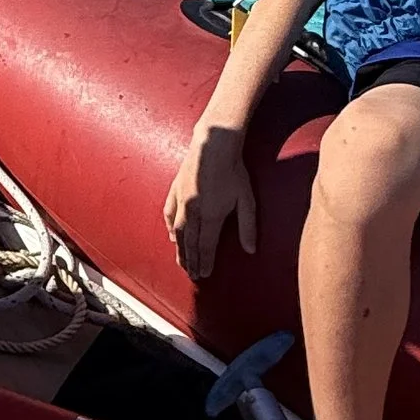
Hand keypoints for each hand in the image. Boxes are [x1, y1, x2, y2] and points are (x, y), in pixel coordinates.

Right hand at [165, 121, 256, 276]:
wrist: (214, 144)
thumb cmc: (233, 170)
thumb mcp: (247, 200)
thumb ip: (248, 227)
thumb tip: (251, 249)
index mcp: (211, 215)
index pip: (206, 246)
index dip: (205, 262)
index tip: (204, 274)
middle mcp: (193, 211)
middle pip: (190, 243)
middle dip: (191, 261)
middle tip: (193, 275)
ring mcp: (182, 200)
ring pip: (178, 232)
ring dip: (180, 250)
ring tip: (181, 262)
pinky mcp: (175, 189)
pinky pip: (169, 213)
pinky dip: (169, 227)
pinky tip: (172, 236)